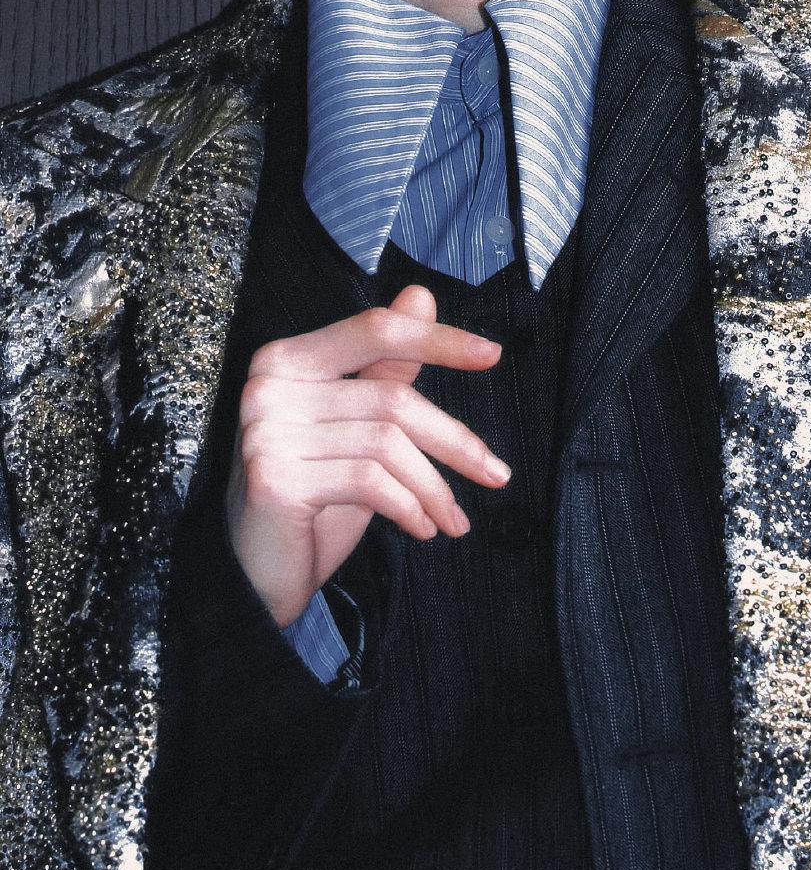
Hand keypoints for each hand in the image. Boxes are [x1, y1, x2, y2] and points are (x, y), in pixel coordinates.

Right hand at [224, 282, 508, 626]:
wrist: (255, 574)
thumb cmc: (313, 497)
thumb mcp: (358, 428)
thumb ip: (386, 367)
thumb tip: (421, 295)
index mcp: (286, 359)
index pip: (375, 331)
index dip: (437, 339)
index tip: (492, 355)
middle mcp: (269, 385)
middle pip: (390, 397)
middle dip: (453, 441)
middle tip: (496, 474)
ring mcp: (267, 430)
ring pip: (387, 444)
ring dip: (434, 488)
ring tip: (453, 518)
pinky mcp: (274, 477)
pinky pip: (370, 481)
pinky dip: (410, 507)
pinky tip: (422, 527)